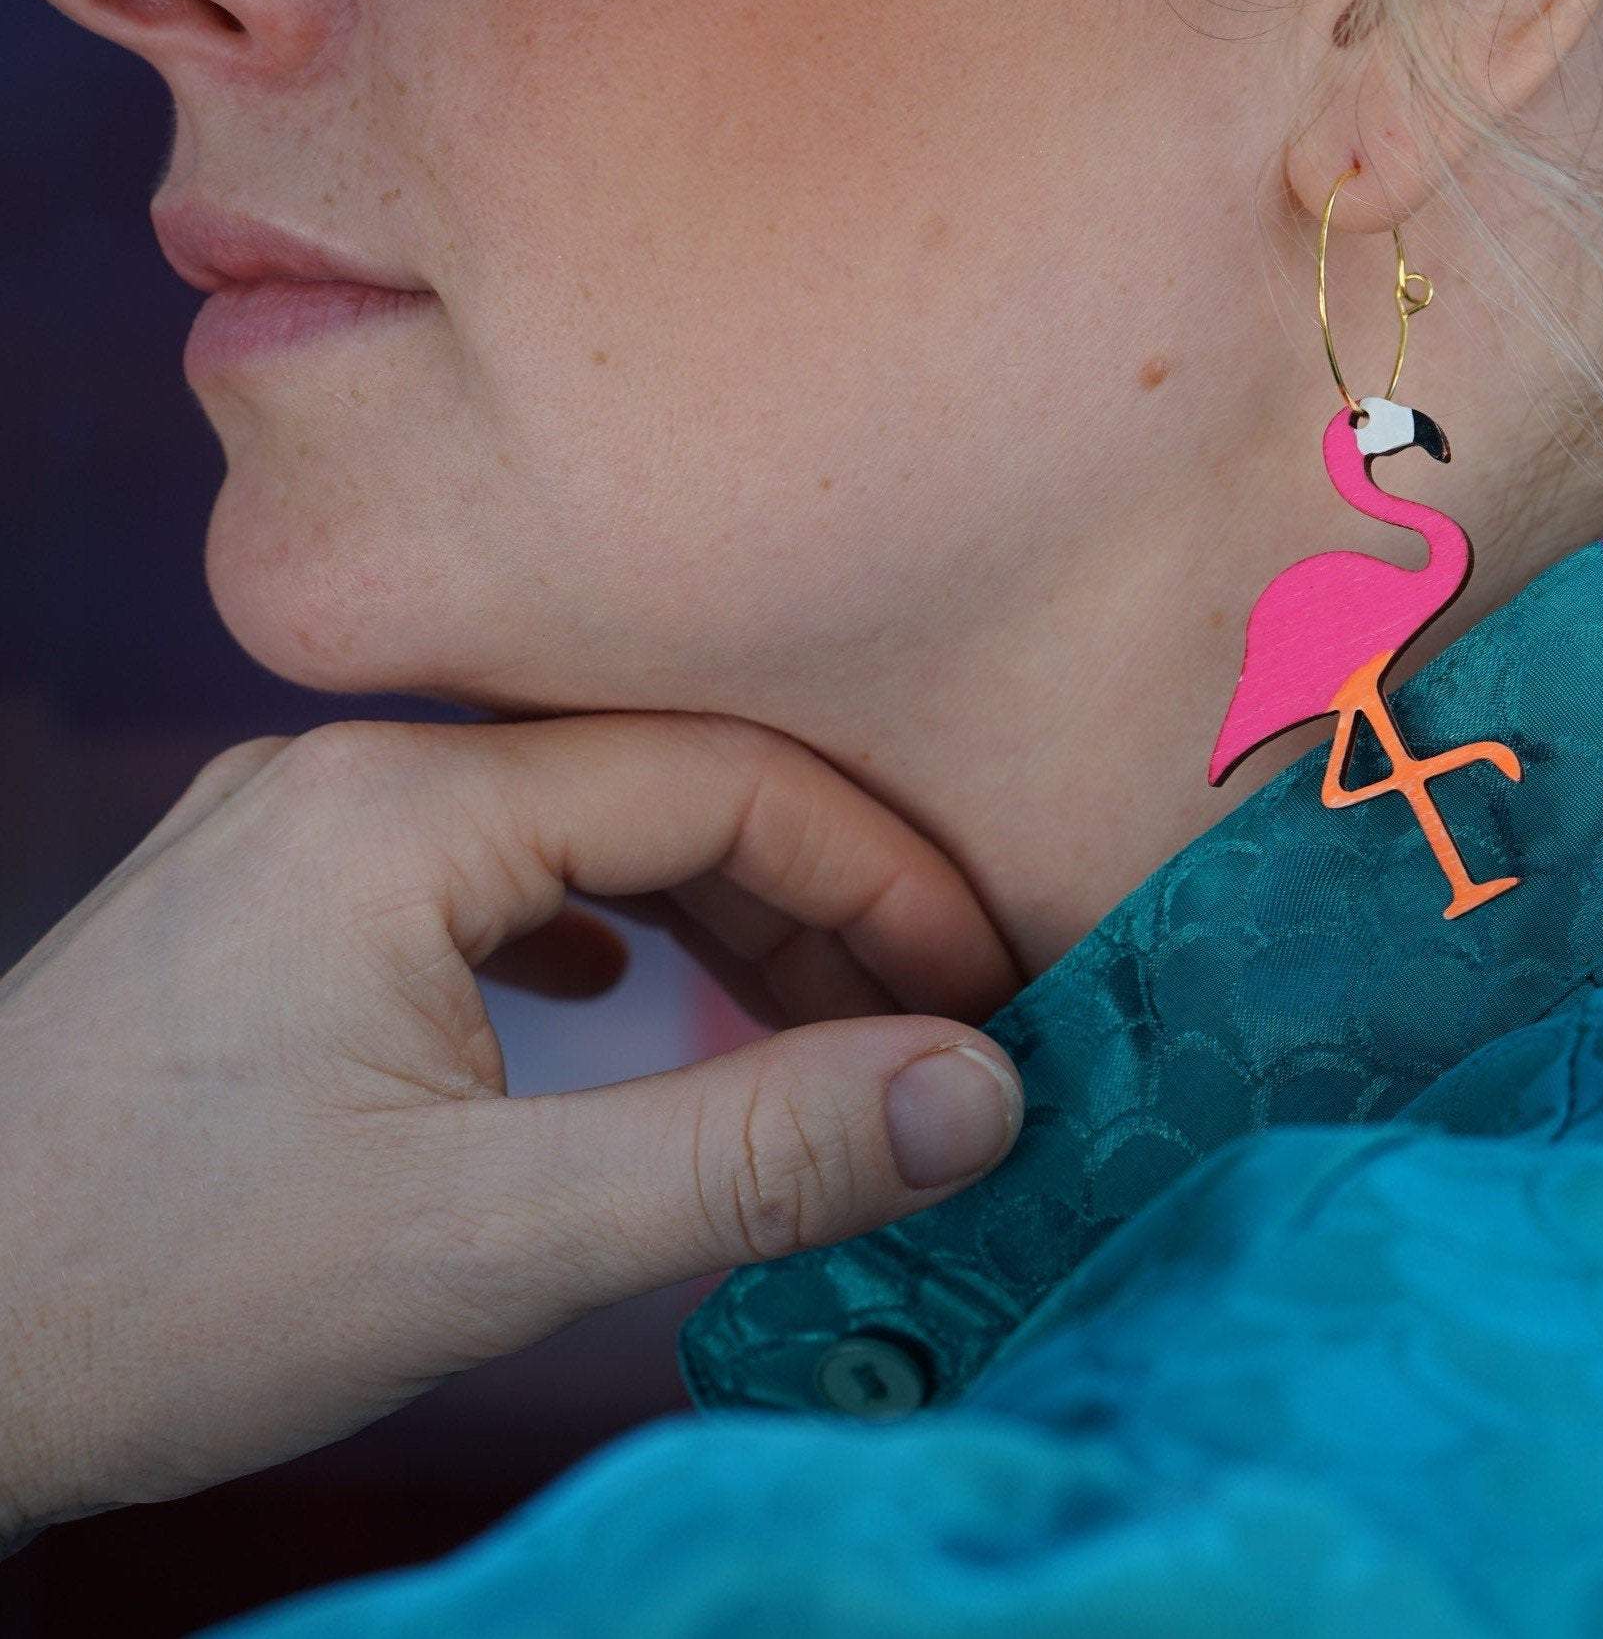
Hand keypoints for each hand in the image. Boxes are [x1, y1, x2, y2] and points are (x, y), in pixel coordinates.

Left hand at [0, 712, 1024, 1551]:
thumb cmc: (158, 1291)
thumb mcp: (487, 1236)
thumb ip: (749, 1155)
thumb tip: (972, 1098)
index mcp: (401, 806)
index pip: (720, 780)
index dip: (881, 880)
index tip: (981, 991)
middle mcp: (348, 773)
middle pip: (655, 792)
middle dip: (812, 908)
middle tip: (923, 1032)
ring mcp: (303, 831)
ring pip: (575, 834)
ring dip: (711, 923)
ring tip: (810, 1032)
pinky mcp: (281, 905)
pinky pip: (492, 878)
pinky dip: (600, 933)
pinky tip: (626, 998)